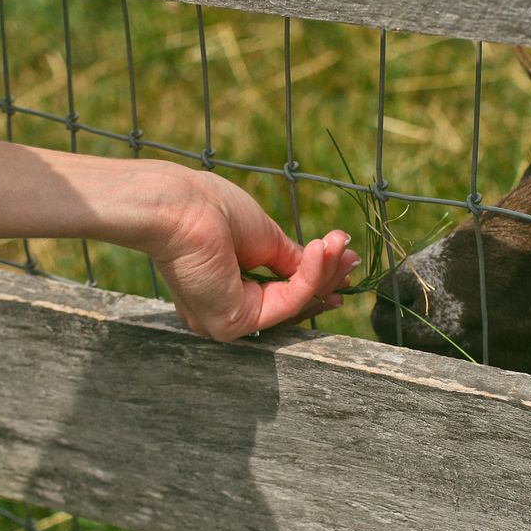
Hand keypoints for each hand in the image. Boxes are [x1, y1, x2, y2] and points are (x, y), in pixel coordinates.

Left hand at [142, 169, 360, 340]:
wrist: (180, 205)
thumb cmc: (209, 209)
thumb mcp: (263, 236)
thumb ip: (290, 258)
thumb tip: (324, 263)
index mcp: (224, 288)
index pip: (276, 293)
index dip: (312, 280)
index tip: (341, 260)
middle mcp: (223, 310)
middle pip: (288, 304)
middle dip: (324, 278)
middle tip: (350, 255)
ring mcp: (226, 321)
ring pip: (291, 303)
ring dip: (323, 272)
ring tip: (341, 244)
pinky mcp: (232, 324)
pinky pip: (285, 303)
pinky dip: (311, 277)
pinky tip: (326, 250)